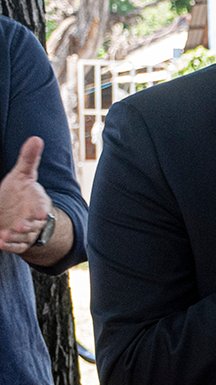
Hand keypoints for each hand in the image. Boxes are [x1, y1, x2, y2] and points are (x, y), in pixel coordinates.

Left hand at [0, 137, 50, 253]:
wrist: (17, 212)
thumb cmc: (20, 192)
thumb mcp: (22, 175)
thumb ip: (29, 159)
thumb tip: (36, 138)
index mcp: (38, 202)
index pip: (43, 207)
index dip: (41, 211)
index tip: (39, 214)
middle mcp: (34, 219)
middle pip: (34, 225)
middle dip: (27, 227)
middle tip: (18, 227)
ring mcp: (26, 231)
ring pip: (24, 237)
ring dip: (15, 238)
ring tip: (4, 236)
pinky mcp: (17, 241)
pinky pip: (15, 246)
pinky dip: (9, 246)